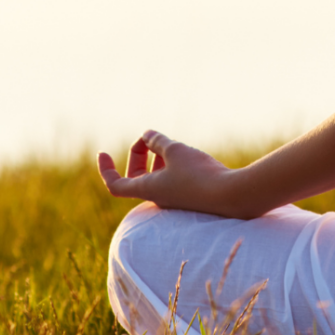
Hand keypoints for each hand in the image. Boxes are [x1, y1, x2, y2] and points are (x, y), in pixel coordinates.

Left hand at [97, 130, 245, 216]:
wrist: (231, 196)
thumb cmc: (199, 174)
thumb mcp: (175, 150)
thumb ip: (158, 141)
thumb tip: (147, 135)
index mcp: (148, 189)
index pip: (115, 184)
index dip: (106, 169)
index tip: (103, 152)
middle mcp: (158, 197)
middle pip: (136, 178)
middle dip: (138, 155)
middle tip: (150, 139)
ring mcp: (174, 199)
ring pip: (155, 178)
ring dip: (156, 158)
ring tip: (168, 143)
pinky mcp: (189, 197)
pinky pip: (171, 180)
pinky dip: (171, 165)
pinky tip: (184, 153)